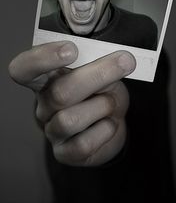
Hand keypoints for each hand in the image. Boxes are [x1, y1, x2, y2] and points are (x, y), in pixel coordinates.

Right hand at [9, 41, 135, 165]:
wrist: (112, 124)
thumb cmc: (102, 93)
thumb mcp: (102, 71)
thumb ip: (101, 63)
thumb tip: (119, 59)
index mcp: (45, 80)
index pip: (24, 69)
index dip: (42, 58)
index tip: (72, 50)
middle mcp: (43, 106)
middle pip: (58, 93)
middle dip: (96, 76)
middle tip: (125, 62)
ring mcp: (52, 131)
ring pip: (69, 120)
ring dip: (101, 106)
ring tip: (111, 103)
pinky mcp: (65, 153)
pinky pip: (82, 144)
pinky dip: (104, 131)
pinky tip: (110, 123)